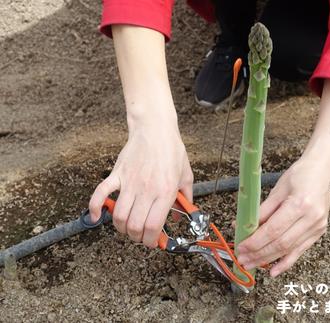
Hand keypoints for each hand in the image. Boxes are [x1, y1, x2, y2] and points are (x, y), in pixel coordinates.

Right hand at [89, 112, 192, 247]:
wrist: (155, 130)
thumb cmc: (172, 152)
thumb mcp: (186, 176)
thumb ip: (185, 199)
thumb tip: (181, 217)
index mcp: (165, 192)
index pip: (153, 226)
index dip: (151, 240)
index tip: (152, 242)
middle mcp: (146, 190)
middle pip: (134, 226)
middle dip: (136, 237)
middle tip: (140, 236)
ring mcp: (129, 182)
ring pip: (118, 216)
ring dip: (121, 227)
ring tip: (128, 227)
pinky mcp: (117, 174)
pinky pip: (100, 193)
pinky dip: (95, 208)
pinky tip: (97, 217)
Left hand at [237, 79, 329, 276]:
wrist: (322, 172)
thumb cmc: (300, 175)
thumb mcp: (278, 189)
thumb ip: (262, 210)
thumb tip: (244, 226)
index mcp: (300, 204)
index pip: (273, 229)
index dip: (255, 241)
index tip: (241, 246)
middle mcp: (311, 218)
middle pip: (281, 243)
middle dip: (259, 253)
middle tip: (242, 259)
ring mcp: (317, 226)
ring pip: (289, 249)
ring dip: (268, 259)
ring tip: (251, 264)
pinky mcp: (319, 232)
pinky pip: (300, 251)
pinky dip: (286, 262)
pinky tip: (273, 271)